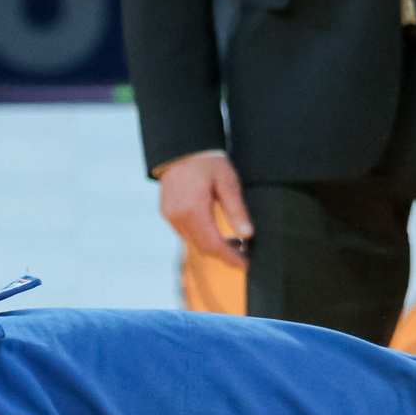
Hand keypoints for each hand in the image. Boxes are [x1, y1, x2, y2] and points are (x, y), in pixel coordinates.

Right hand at [157, 151, 252, 268]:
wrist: (181, 149)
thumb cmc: (208, 163)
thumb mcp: (228, 182)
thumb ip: (237, 210)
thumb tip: (248, 234)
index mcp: (194, 210)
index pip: (214, 244)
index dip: (231, 257)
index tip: (246, 265)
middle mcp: (178, 217)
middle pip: (203, 248)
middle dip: (224, 255)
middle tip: (244, 254)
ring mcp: (170, 217)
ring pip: (194, 243)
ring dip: (213, 247)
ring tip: (233, 242)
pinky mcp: (167, 214)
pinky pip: (186, 234)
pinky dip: (202, 237)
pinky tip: (215, 232)